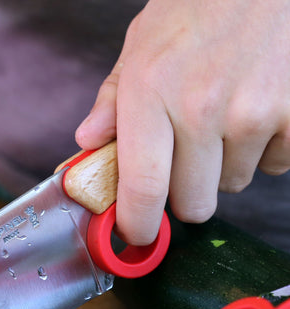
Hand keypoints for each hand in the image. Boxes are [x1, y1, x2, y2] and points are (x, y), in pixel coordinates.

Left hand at [76, 0, 289, 244]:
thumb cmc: (197, 6)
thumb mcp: (140, 46)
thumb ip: (112, 101)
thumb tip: (87, 143)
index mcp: (150, 94)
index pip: (142, 188)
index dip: (139, 225)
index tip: (138, 235)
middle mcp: (200, 109)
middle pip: (193, 204)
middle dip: (185, 195)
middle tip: (185, 164)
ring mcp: (253, 113)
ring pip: (233, 184)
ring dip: (224, 167)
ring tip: (224, 118)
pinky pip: (275, 165)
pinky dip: (265, 150)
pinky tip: (257, 111)